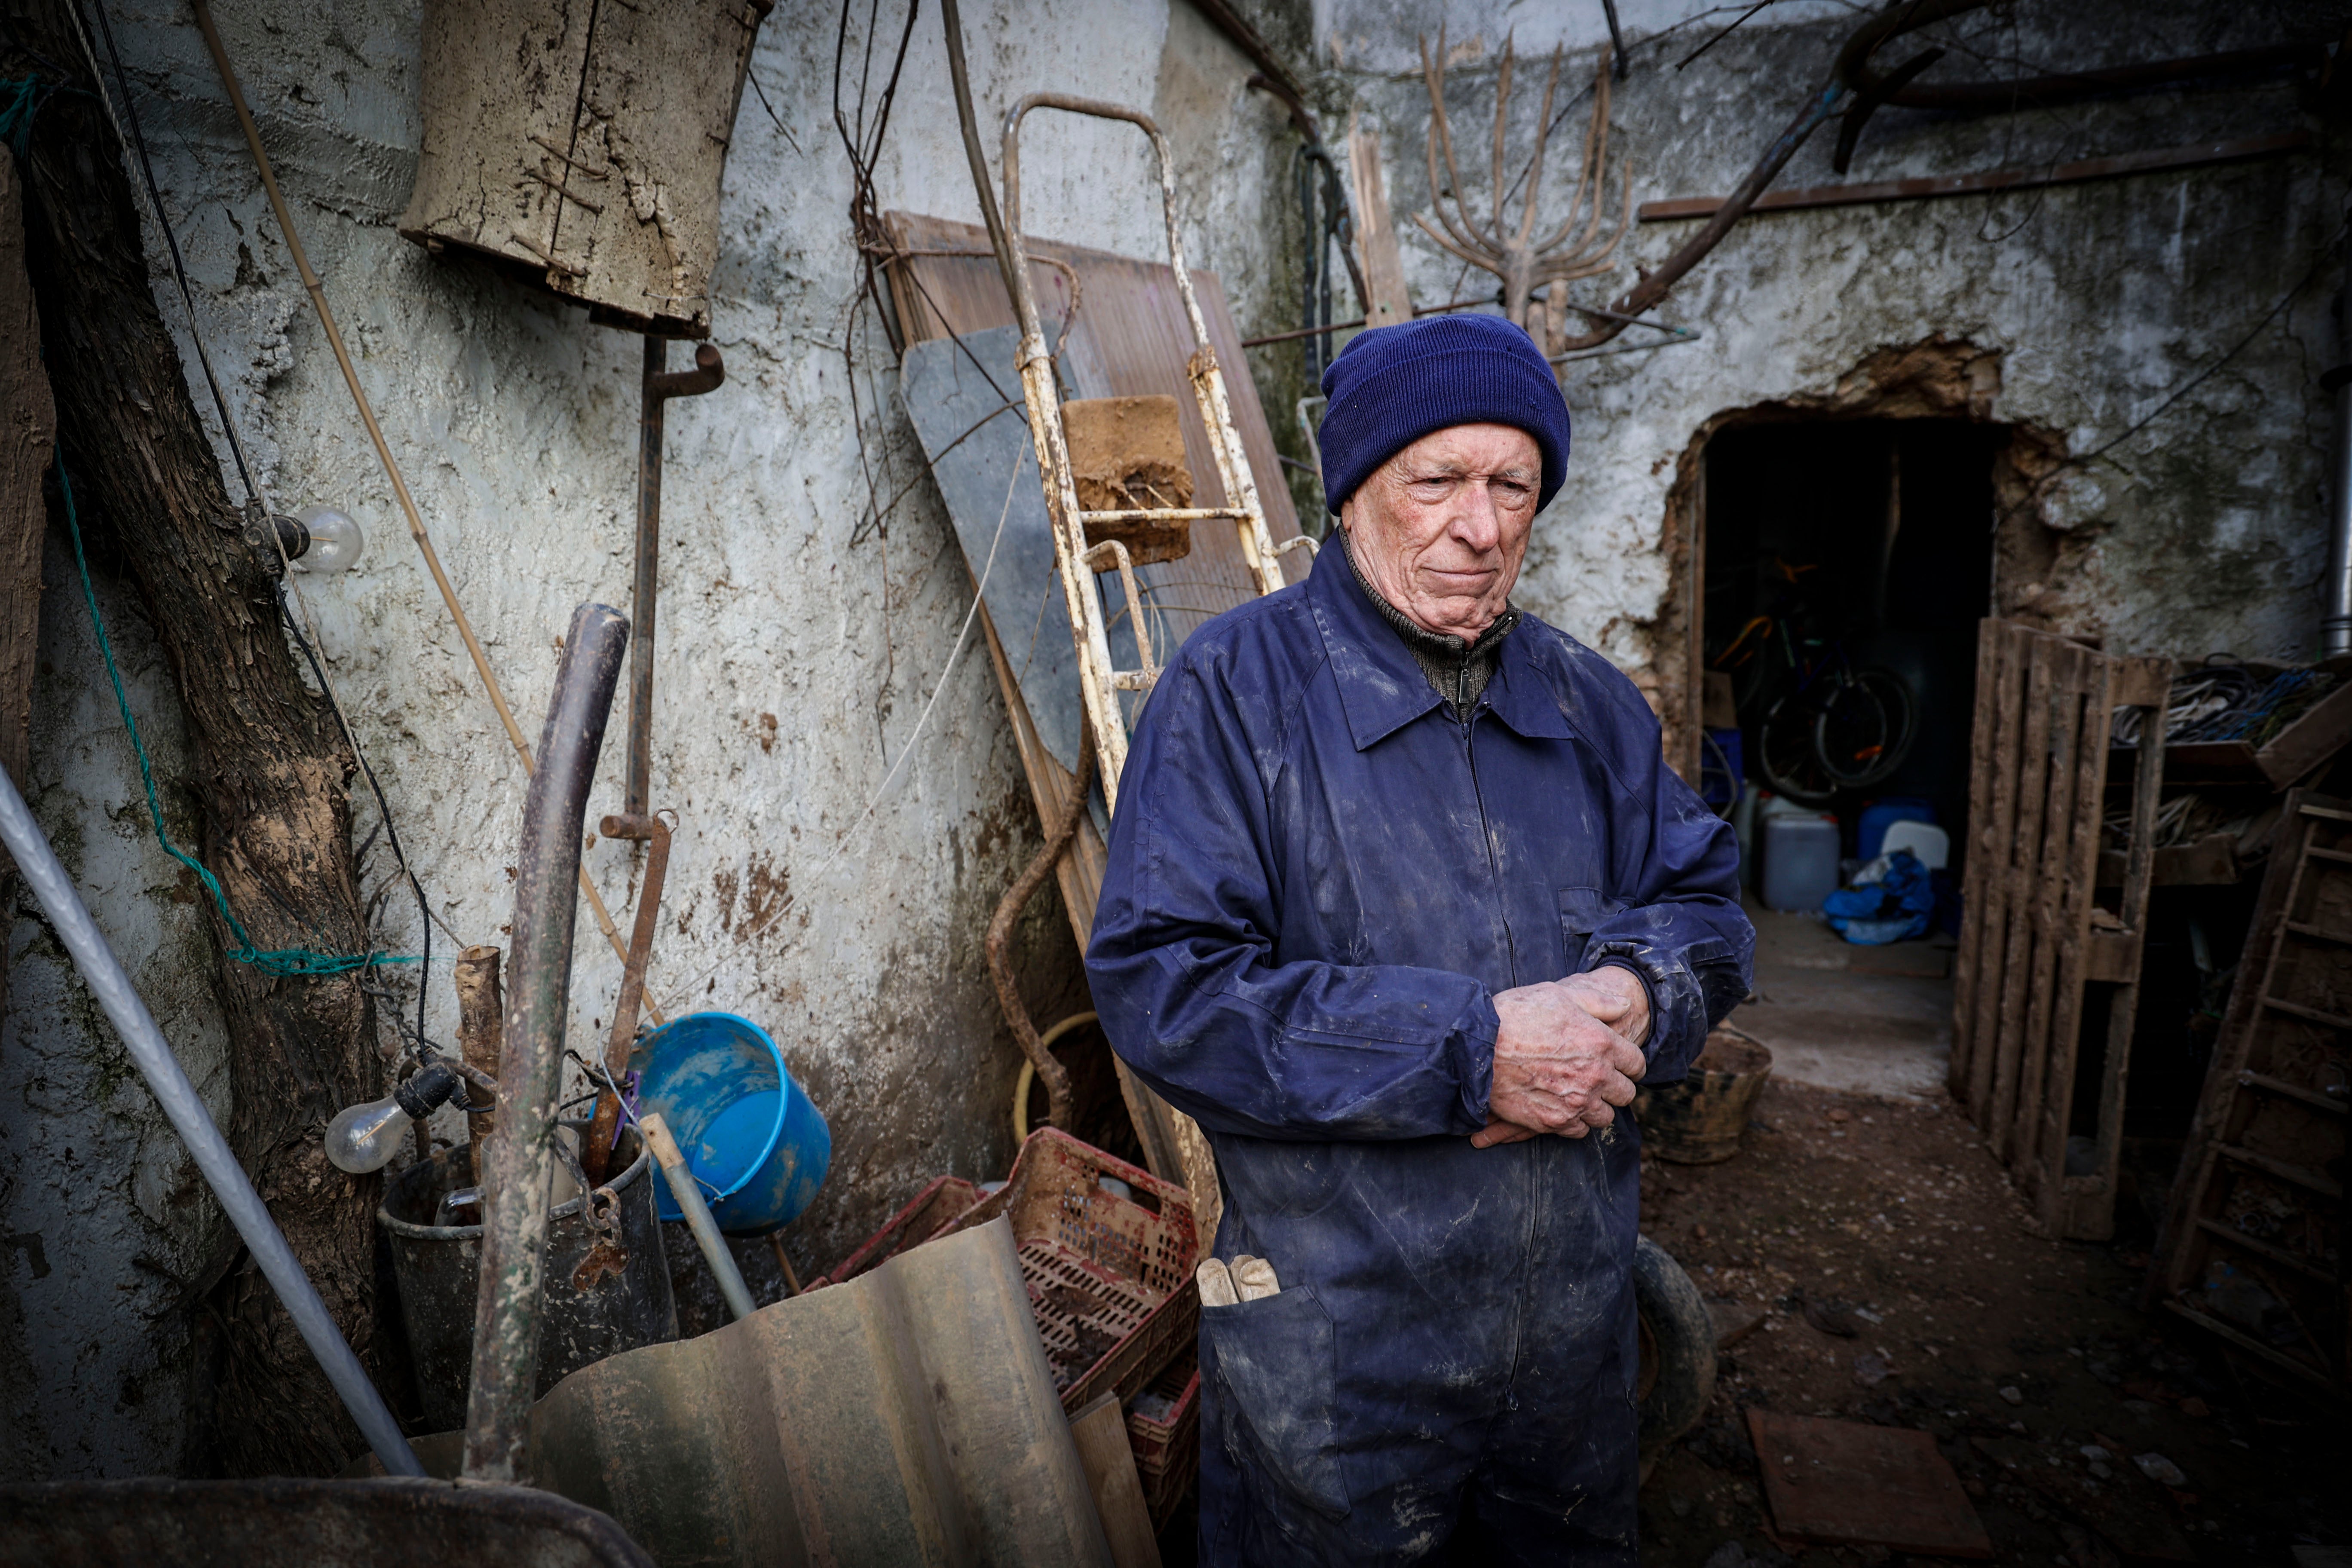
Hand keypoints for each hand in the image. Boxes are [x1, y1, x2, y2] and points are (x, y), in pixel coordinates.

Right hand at [1471, 977, 1646, 1148]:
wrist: (1476, 1046)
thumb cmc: (1516, 1015)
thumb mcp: (1561, 995)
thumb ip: (1600, 1002)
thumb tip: (1627, 1005)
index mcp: (1602, 1044)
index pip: (1637, 1064)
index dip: (1629, 1063)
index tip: (1619, 1063)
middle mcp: (1595, 1076)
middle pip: (1626, 1094)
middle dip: (1614, 1086)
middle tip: (1596, 1078)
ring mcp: (1575, 1102)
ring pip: (1604, 1117)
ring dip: (1595, 1106)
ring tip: (1578, 1094)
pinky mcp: (1553, 1121)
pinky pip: (1578, 1131)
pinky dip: (1573, 1122)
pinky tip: (1560, 1107)